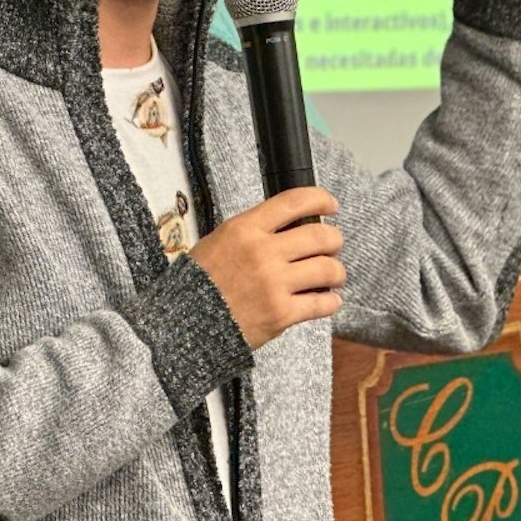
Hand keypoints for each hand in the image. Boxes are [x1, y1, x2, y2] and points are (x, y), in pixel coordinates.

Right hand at [189, 186, 344, 349]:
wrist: (183, 322)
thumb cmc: (200, 281)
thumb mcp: (220, 240)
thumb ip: (254, 231)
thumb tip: (292, 226)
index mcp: (245, 229)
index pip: (294, 202)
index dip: (321, 199)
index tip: (331, 205)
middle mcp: (262, 252)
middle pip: (320, 236)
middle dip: (334, 240)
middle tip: (333, 245)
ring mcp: (274, 284)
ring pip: (328, 269)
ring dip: (337, 272)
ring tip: (333, 276)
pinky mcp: (281, 314)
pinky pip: (322, 304)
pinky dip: (330, 302)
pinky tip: (327, 300)